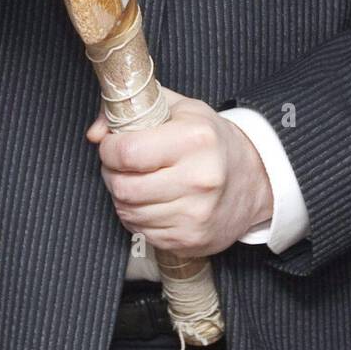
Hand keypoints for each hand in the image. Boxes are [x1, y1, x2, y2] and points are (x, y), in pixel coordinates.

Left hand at [86, 87, 273, 257]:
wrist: (254, 179)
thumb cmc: (211, 140)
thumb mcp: (178, 109)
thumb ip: (132, 109)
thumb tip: (96, 133)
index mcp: (195, 140)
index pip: (128, 152)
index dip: (109, 149)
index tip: (112, 144)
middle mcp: (199, 179)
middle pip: (124, 187)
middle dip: (111, 173)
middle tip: (120, 164)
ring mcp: (196, 215)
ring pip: (128, 212)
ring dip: (123, 197)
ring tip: (138, 181)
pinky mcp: (191, 240)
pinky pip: (142, 232)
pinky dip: (137, 217)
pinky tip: (152, 202)